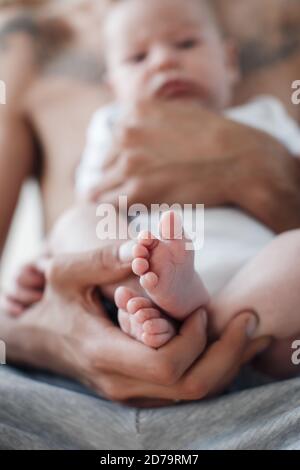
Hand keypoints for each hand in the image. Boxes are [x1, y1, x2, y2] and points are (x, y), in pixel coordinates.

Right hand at [1, 243, 269, 406]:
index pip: (168, 365)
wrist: (37, 341)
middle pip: (192, 387)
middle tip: (248, 323)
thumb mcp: (68, 273)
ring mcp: (130, 392)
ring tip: (245, 333)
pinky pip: (182, 390)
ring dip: (224, 364)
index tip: (200, 311)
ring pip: (192, 393)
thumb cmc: (54, 304)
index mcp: (105, 354)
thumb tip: (142, 246)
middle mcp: (121, 383)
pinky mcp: (137, 390)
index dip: (194, 339)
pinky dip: (208, 369)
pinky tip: (220, 344)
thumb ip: (103, 258)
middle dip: (227, 355)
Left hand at [90, 101, 299, 232]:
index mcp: (135, 112)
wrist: (239, 161)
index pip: (113, 140)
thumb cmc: (217, 138)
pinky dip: (113, 210)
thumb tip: (137, 124)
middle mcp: (126, 133)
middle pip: (104, 162)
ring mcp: (129, 163)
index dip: (121, 158)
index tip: (130, 171)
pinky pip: (107, 204)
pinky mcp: (137, 192)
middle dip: (115, 177)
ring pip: (100, 185)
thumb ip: (154, 117)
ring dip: (110, 195)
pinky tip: (121, 215)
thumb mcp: (181, 111)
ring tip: (123, 206)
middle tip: (129, 190)